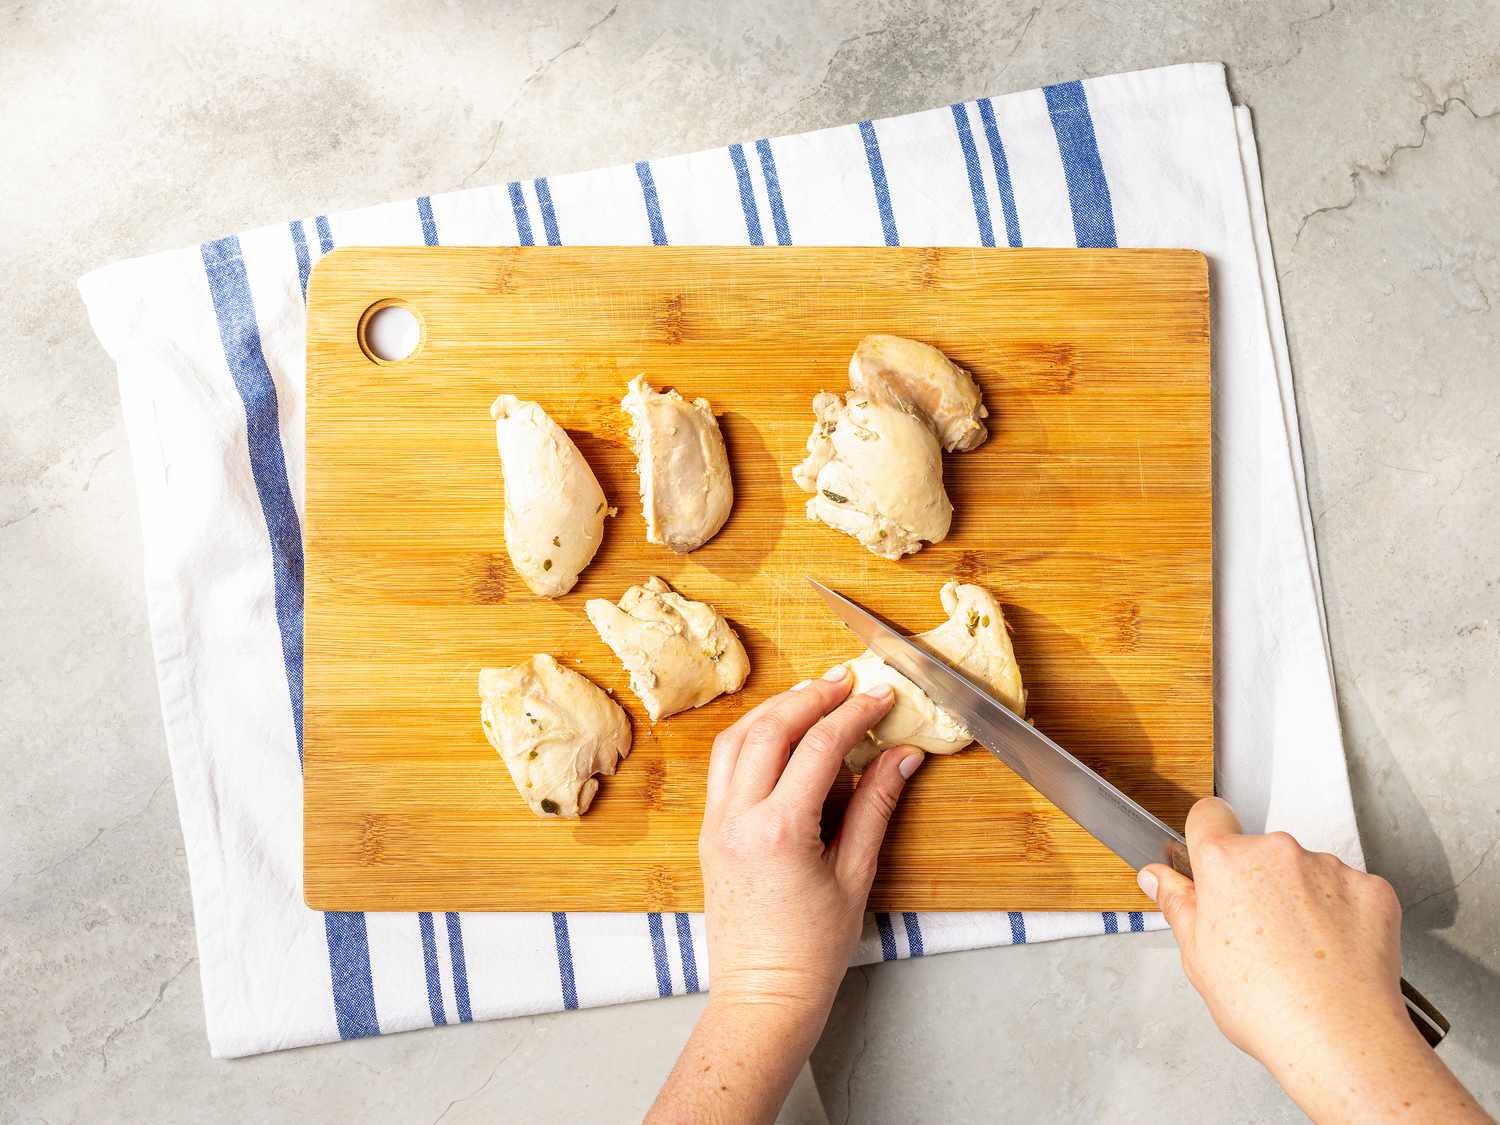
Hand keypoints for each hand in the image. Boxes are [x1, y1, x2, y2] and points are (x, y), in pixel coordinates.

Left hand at [700, 664, 921, 1020]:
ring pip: (736, 739)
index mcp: (780, 831)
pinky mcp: (709, 831)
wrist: (763, 994)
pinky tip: (779, 730)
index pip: (820, 747)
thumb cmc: (812, 949)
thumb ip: (875, 806)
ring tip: (812, 693)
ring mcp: (717, 823)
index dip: (854, 714)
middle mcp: (739, 818)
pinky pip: (724, 765)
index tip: (880, 695)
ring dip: (775, 708)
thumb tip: (901, 754)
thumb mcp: (856, 875)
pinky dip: (751, 735)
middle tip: (847, 680)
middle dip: (811, 696)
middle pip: (771, 728)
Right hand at [1140, 798, 1488, 1122]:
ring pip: (1305, 870)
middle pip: (1259, 851)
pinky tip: (1333, 951)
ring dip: (1301, 897)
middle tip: (1258, 934)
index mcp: (1225, 862)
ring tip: (1301, 951)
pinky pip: (1348, 889)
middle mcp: (1277, 851)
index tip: (1211, 859)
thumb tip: (1157, 879)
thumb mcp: (1198, 958)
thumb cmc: (1265, 1005)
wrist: (1340, 1038)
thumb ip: (1178, 905)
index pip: (1208, 814)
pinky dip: (1342, 913)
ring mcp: (1328, 867)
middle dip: (1256, 881)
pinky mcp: (1371, 888)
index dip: (1206, 836)